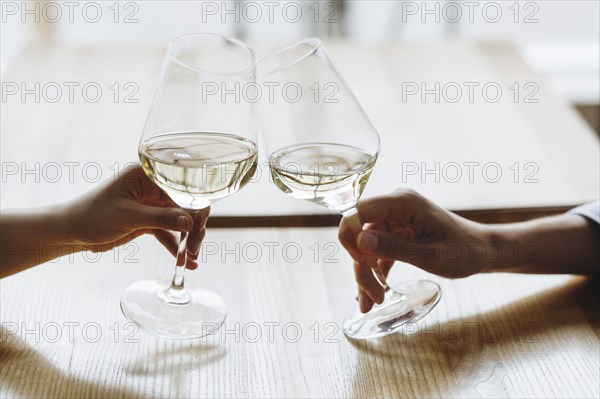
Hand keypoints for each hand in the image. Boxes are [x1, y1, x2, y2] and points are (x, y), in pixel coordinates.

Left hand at [66, 165, 209, 269]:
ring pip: (181, 220)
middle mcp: (154, 186)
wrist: (71, 231)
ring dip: (188, 239)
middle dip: (195, 227)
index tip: (198, 228)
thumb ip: (161, 218)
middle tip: (195, 249)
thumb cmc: (92, 216)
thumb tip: (191, 222)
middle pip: (187, 205)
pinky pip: (170, 232)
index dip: (196, 206)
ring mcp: (153, 204)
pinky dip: (177, 246)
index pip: (183, 187)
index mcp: (148, 175)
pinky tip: (187, 262)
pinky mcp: (149, 220)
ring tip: (192, 259)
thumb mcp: (128, 217)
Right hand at [338, 189, 489, 311]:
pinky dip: (374, 272)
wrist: (485, 252)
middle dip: (361, 266)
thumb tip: (360, 242)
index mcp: (402, 202)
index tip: (359, 263)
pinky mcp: (398, 233)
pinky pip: (377, 251)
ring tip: (373, 302)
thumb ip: (394, 248)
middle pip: (359, 233)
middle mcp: (395, 206)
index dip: (350, 236)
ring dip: (366, 273)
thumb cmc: (465, 251)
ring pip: (365, 246)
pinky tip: (373, 295)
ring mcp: (395, 220)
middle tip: (372, 297)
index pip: (358, 211)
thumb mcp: (430, 254)